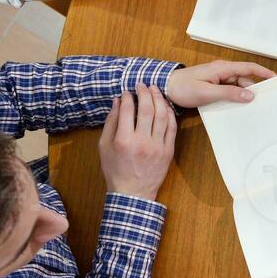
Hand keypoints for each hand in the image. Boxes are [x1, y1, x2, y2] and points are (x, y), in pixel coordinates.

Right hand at [99, 85, 175, 200]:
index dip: (127, 97)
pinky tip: (165, 106)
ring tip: (155, 90)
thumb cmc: (115, 169)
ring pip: (162, 116)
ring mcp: (158, 146)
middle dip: (145, 93)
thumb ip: (111, 122)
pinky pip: (172, 128)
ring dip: (159, 100)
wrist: (132, 192)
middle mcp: (142, 141)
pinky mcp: (168, 151)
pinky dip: (169, 114)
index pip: (127, 110)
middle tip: (143, 85)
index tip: (127, 91)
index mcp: (124, 140)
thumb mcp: (104, 146)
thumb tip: (116, 101)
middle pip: (147, 109)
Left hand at [165, 60, 276, 106]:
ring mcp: (218, 78)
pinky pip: (230, 90)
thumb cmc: (183, 88)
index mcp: (222, 68)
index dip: (264, 72)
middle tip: (267, 100)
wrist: (166, 88)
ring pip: (238, 86)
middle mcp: (222, 71)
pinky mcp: (214, 86)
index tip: (276, 79)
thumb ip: (229, 93)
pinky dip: (236, 97)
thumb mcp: (207, 92)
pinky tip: (238, 107)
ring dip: (245, 95)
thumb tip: (250, 95)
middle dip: (256, 88)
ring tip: (254, 107)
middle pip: (246, 78)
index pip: (249, 68)